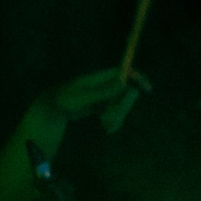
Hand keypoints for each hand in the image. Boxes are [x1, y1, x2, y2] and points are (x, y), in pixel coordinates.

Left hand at [31, 66, 148, 147]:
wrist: (53, 109)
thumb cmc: (64, 99)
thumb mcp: (81, 97)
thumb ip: (102, 91)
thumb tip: (123, 84)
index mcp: (101, 77)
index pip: (125, 71)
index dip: (138, 78)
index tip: (146, 90)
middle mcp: (106, 85)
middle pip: (127, 92)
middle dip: (122, 106)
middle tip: (109, 115)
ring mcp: (105, 96)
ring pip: (123, 105)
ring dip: (117, 116)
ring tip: (103, 123)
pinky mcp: (104, 106)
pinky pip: (117, 114)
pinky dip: (114, 122)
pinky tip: (105, 128)